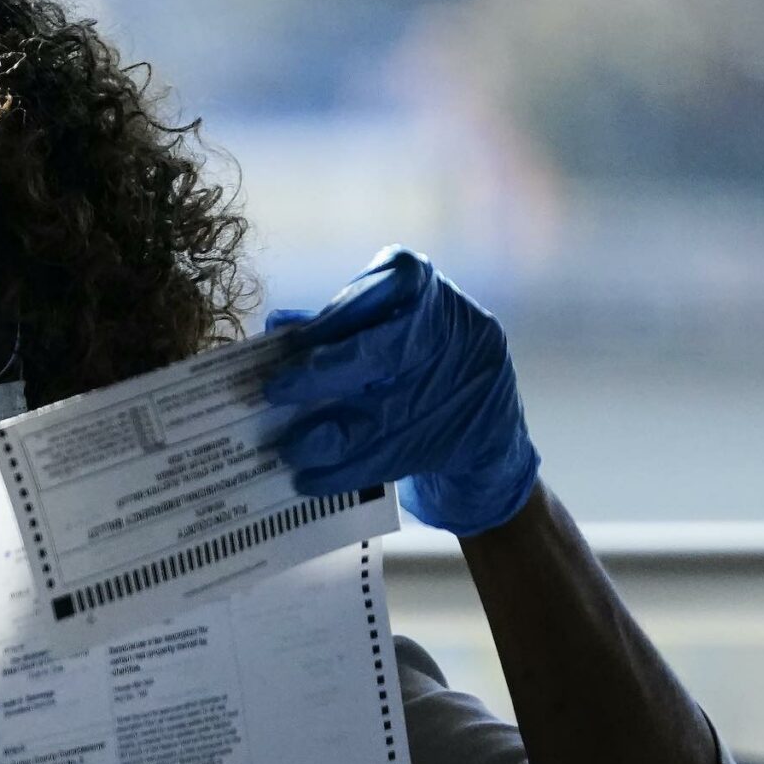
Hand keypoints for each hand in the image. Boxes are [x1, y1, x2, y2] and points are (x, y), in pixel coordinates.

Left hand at [263, 246, 539, 537]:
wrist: (488, 429)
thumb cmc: (419, 366)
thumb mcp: (387, 332)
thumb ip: (337, 327)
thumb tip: (277, 327)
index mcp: (431, 292)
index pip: (391, 283)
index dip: (341, 311)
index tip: (296, 340)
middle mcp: (454, 331)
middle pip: (385, 351)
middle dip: (323, 373)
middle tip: (274, 393)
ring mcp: (464, 386)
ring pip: (386, 414)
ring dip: (328, 437)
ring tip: (288, 449)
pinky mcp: (462, 439)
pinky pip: (394, 457)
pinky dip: (347, 473)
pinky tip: (311, 480)